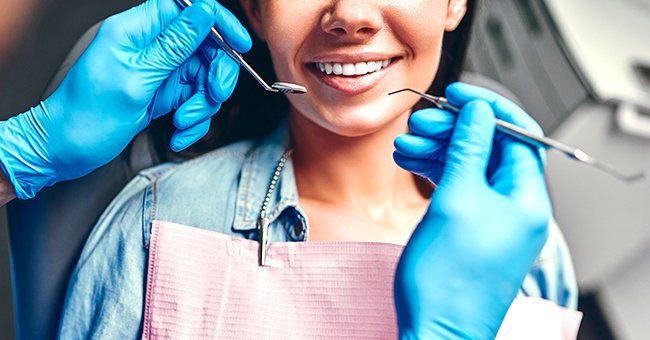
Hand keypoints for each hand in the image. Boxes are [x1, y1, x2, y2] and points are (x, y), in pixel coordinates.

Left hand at [0, 0, 250, 198]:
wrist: (67, 149)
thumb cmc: (88, 114)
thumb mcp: (136, 78)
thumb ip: (174, 44)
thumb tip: (205, 11)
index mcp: (138, 30)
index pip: (188, 8)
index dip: (218, 22)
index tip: (239, 45)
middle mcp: (151, 47)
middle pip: (205, 47)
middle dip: (216, 75)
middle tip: (213, 97)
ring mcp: (159, 71)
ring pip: (204, 78)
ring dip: (202, 105)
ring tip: (182, 123)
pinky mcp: (164, 93)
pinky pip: (194, 101)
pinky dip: (193, 121)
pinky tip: (177, 134)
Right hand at [393, 83, 550, 338]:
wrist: (435, 330)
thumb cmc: (448, 281)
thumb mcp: (456, 201)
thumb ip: (468, 150)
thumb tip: (478, 113)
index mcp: (526, 199)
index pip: (517, 134)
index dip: (487, 108)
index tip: (457, 94)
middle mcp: (515, 207)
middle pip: (489, 149)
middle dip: (454, 131)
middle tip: (421, 123)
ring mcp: (493, 219)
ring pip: (469, 167)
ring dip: (438, 151)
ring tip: (405, 145)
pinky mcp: (472, 229)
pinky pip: (458, 188)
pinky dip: (436, 172)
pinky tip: (411, 164)